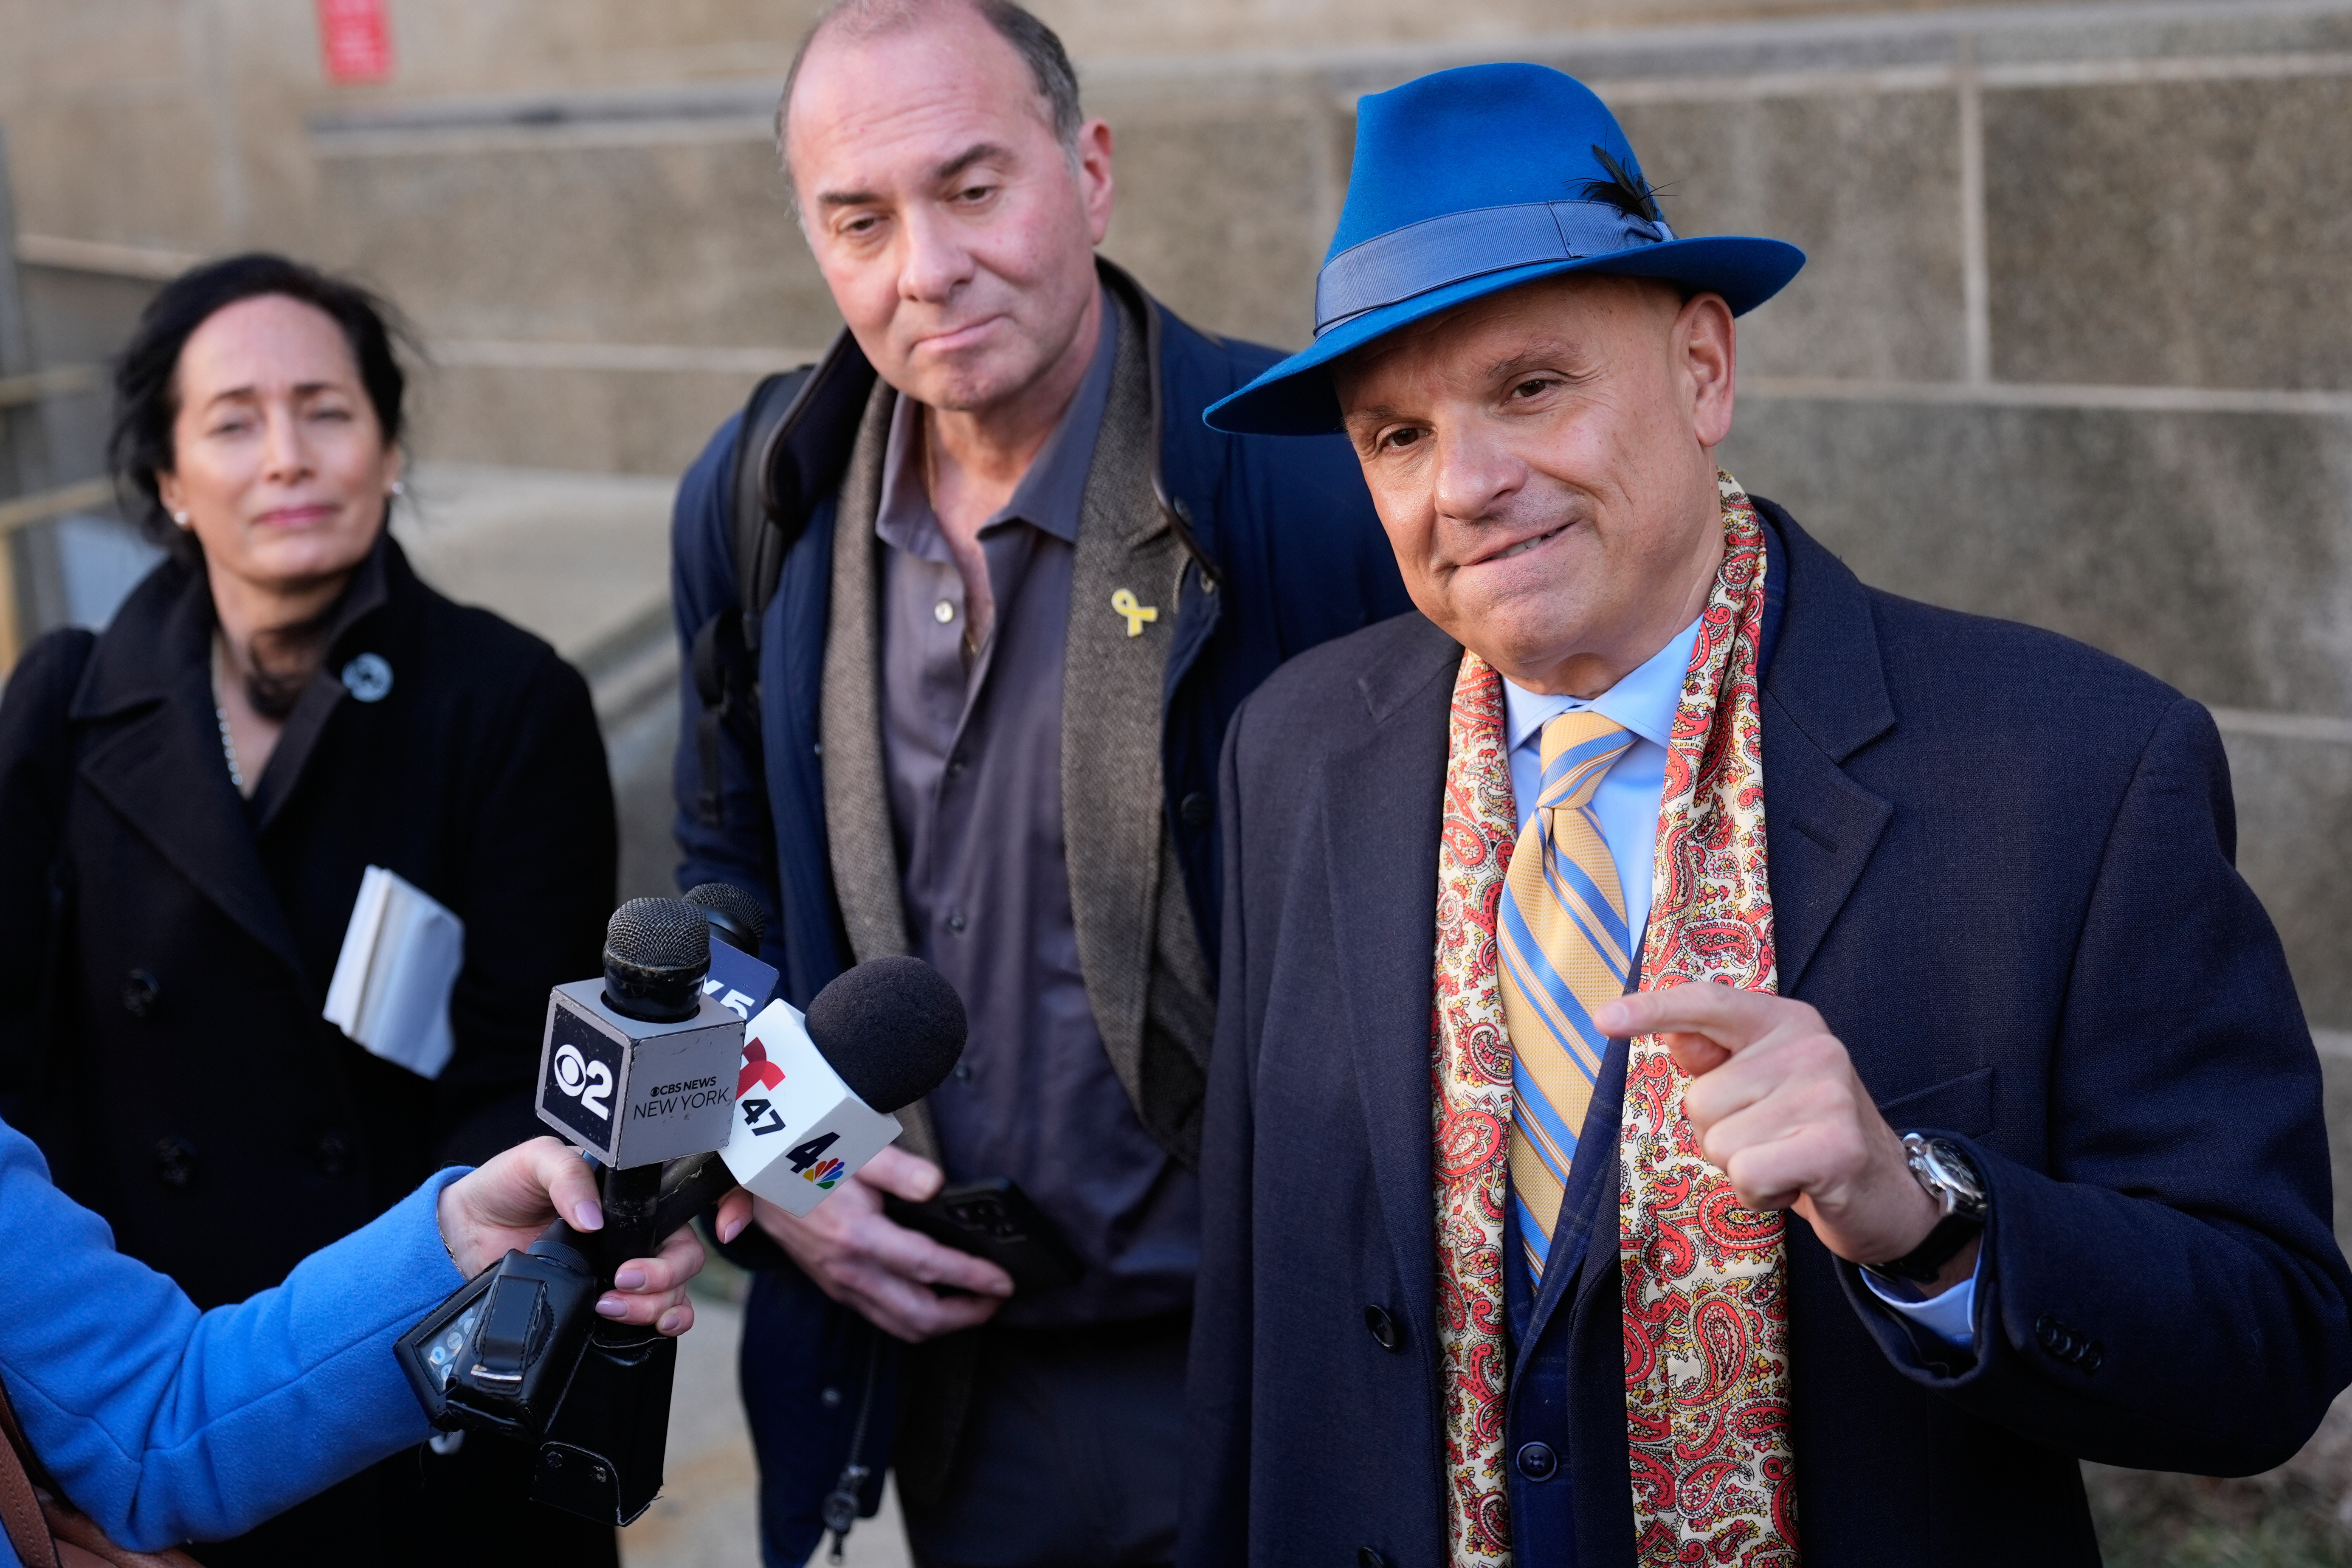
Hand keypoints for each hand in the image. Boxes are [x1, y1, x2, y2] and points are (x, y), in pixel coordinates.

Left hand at [434, 1136, 758, 1335]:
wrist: (461, 1238)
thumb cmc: (502, 1187)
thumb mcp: (533, 1161)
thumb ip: (566, 1174)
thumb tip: (593, 1218)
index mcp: (631, 1192)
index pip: (695, 1192)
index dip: (730, 1204)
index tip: (724, 1228)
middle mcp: (638, 1231)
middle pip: (687, 1254)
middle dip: (666, 1273)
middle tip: (624, 1278)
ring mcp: (626, 1269)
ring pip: (676, 1292)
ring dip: (657, 1303)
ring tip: (612, 1306)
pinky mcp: (607, 1304)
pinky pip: (655, 1319)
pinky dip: (659, 1325)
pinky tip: (644, 1327)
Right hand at [753, 1145, 1014, 1341]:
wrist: (757, 1175)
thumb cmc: (811, 1155)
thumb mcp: (855, 1147)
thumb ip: (899, 1169)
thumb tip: (935, 1185)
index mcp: (857, 1236)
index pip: (928, 1267)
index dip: (972, 1277)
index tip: (1004, 1281)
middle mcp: (849, 1269)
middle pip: (919, 1315)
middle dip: (966, 1314)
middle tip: (998, 1300)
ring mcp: (840, 1283)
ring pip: (900, 1326)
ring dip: (944, 1324)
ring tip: (976, 1306)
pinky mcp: (835, 1287)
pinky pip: (882, 1318)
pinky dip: (916, 1320)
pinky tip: (935, 1301)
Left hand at [1594, 984, 1978, 1293]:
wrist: (1888, 1193)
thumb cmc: (1807, 1134)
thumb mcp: (1763, 1086)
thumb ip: (1718, 1057)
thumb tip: (1671, 1034)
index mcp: (1786, 1022)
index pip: (1707, 1003)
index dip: (1651, 1009)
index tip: (1603, 1019)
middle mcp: (1810, 1046)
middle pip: (1700, 1099)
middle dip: (1720, 1135)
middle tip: (1770, 1141)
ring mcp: (1826, 1094)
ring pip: (1719, 1142)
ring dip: (1740, 1167)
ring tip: (1785, 1163)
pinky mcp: (1835, 1146)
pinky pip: (1745, 1173)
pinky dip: (1757, 1194)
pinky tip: (1793, 1187)